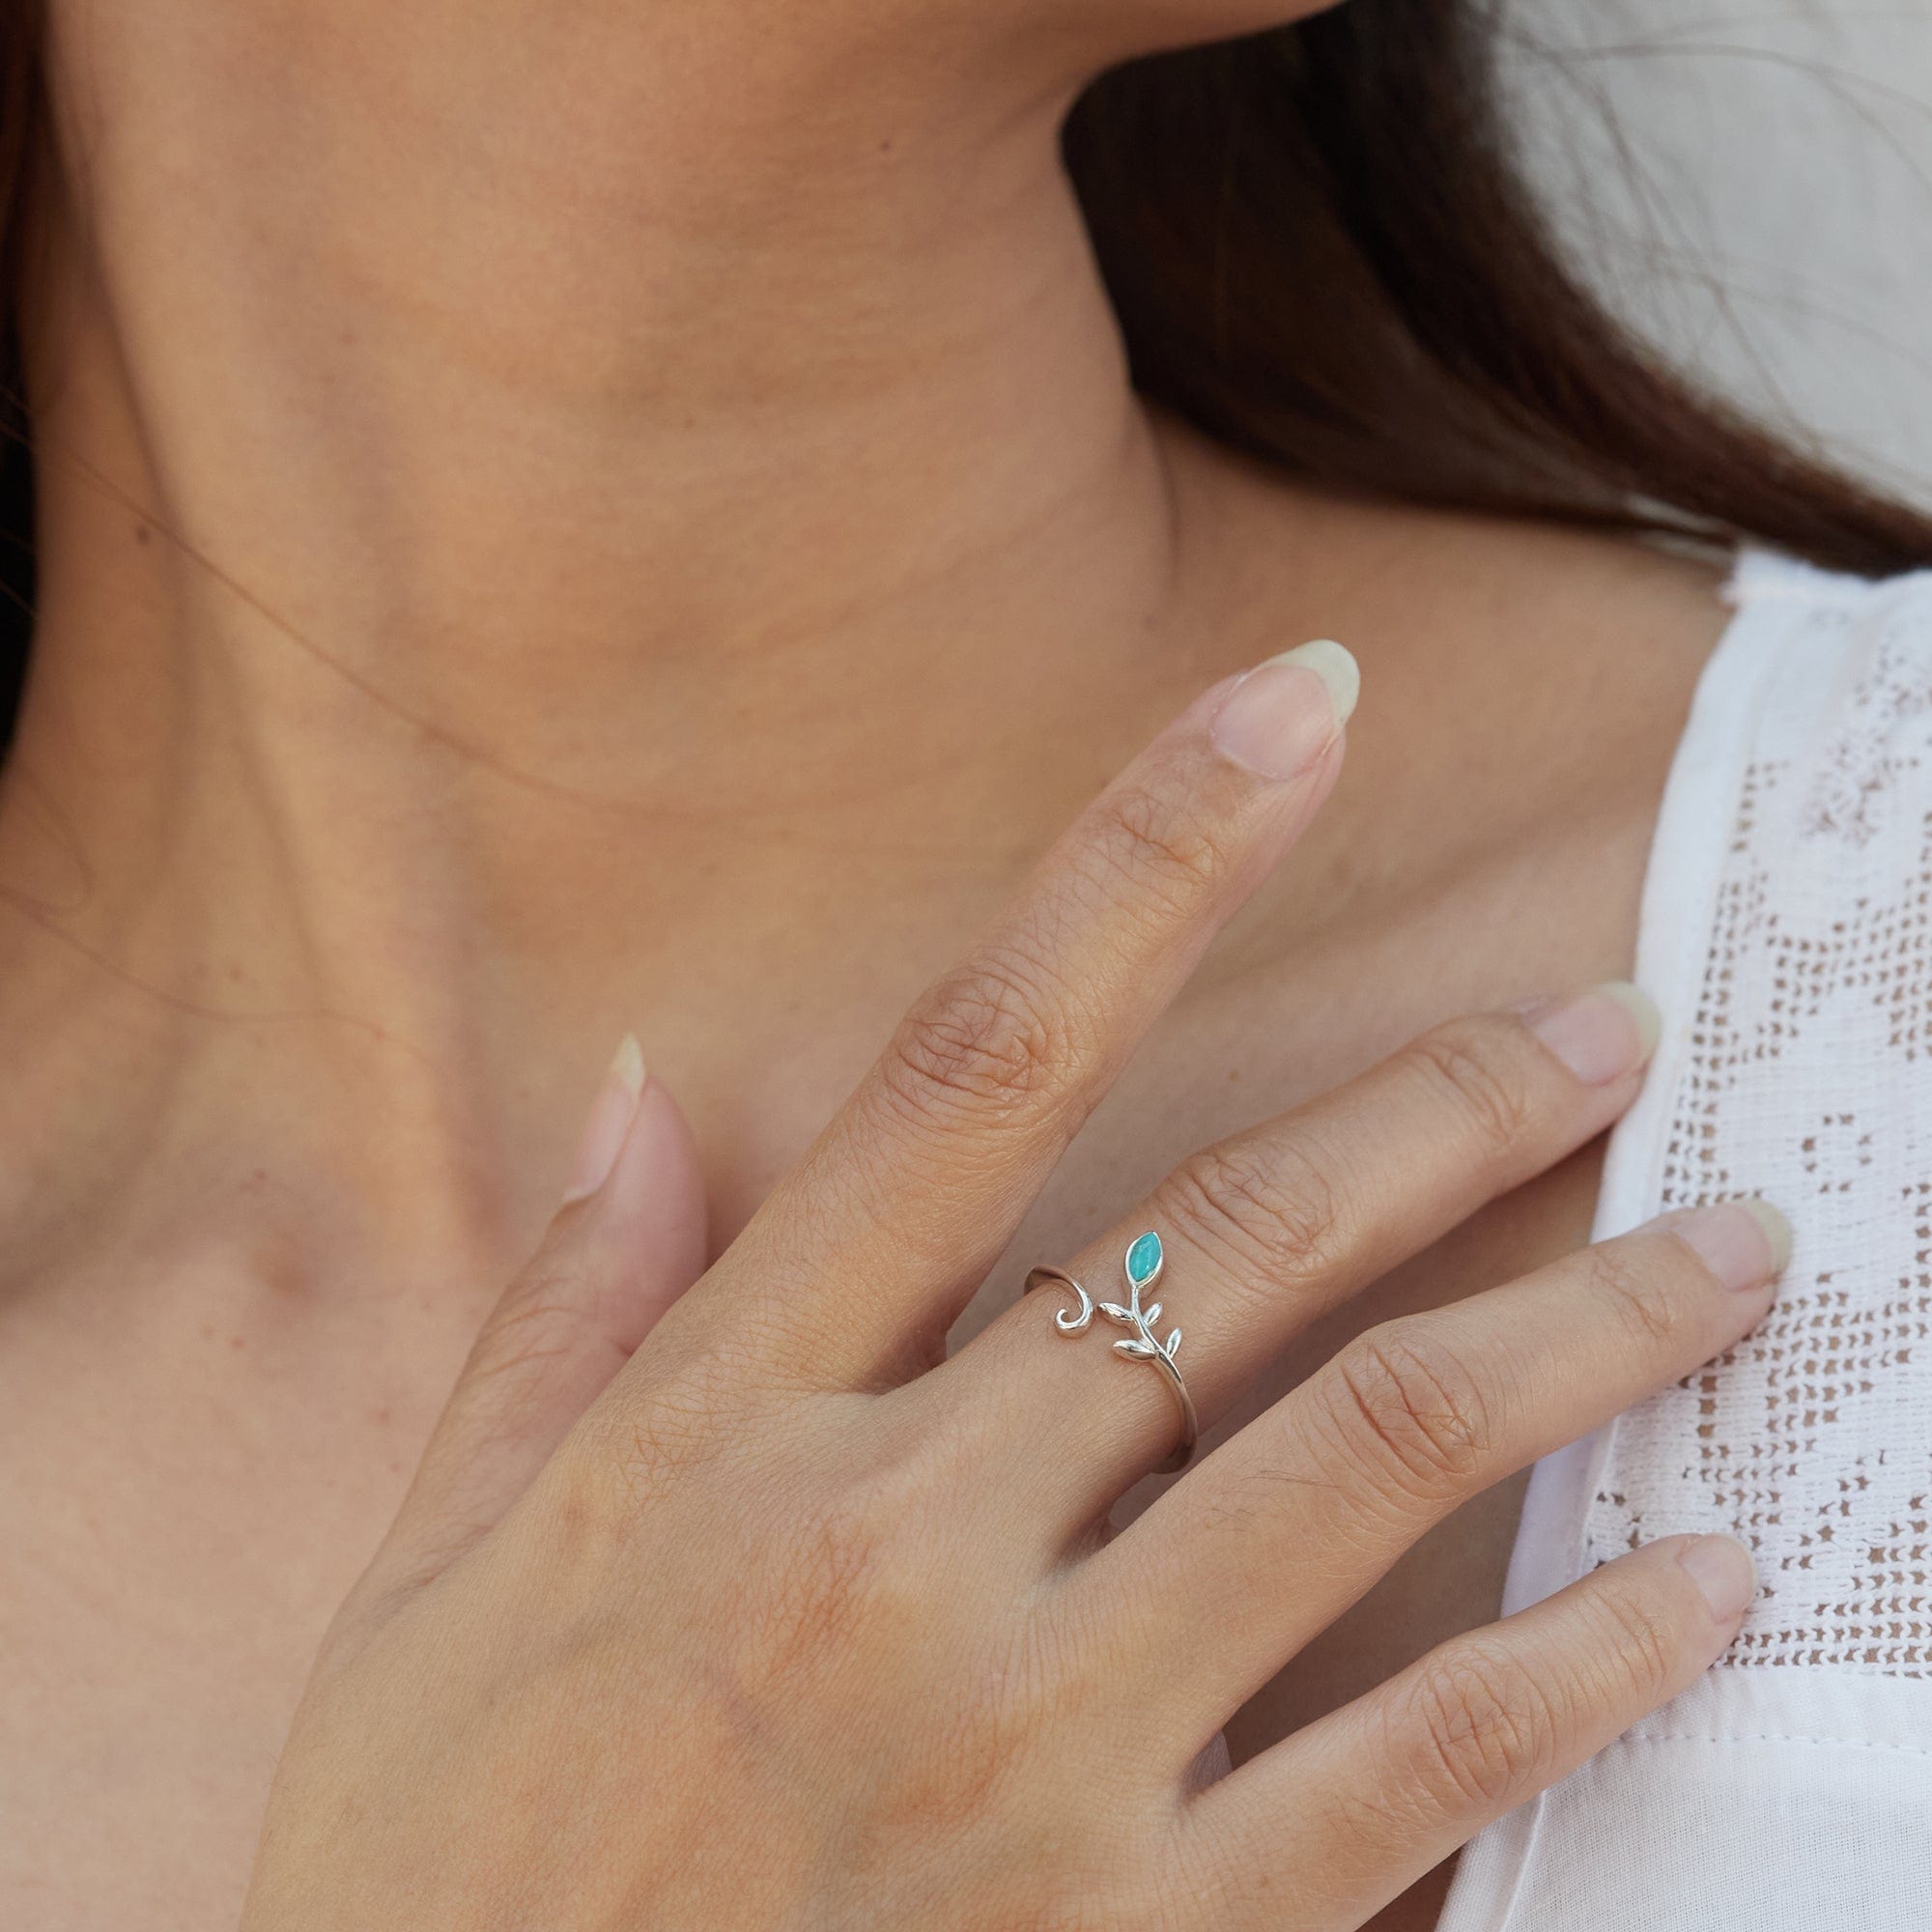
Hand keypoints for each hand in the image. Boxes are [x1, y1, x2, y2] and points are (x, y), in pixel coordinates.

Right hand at [243, 644, 1780, 1930]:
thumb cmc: (439, 1872)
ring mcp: (1032, 1745)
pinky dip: (1583, 1661)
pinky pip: (1416, 1768)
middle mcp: (896, 1540)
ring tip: (1739, 1258)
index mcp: (723, 1423)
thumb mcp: (436, 1574)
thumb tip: (640, 1085)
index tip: (1299, 714)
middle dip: (1456, 1104)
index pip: (975, 1067)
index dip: (1149, 860)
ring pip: (1375, 1462)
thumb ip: (562, 1315)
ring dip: (1587, 1333)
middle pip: (1242, 1241)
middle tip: (1609, 1028)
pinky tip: (1699, 1580)